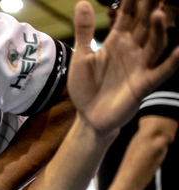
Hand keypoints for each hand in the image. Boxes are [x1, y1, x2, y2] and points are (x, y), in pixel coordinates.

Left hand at [69, 0, 178, 136]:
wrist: (88, 117)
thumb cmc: (86, 86)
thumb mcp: (81, 57)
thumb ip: (84, 31)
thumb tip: (82, 2)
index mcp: (117, 41)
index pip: (128, 16)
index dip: (133, 1)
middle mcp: (132, 50)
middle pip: (145, 25)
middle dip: (151, 8)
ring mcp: (140, 66)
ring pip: (155, 44)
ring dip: (158, 30)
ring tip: (158, 14)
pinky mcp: (143, 84)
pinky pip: (161, 72)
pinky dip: (171, 62)